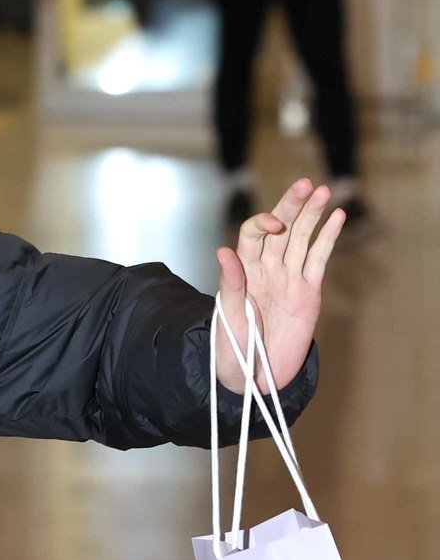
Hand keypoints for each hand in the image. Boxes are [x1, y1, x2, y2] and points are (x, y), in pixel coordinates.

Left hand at [214, 179, 345, 394]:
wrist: (254, 376)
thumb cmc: (232, 347)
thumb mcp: (228, 315)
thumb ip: (230, 283)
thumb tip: (223, 250)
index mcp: (243, 271)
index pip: (253, 236)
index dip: (262, 223)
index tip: (274, 224)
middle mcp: (266, 269)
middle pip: (281, 230)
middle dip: (292, 205)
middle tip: (306, 183)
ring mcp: (289, 279)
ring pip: (302, 239)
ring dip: (312, 215)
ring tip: (325, 191)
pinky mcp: (308, 292)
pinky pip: (319, 259)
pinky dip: (328, 238)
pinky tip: (337, 217)